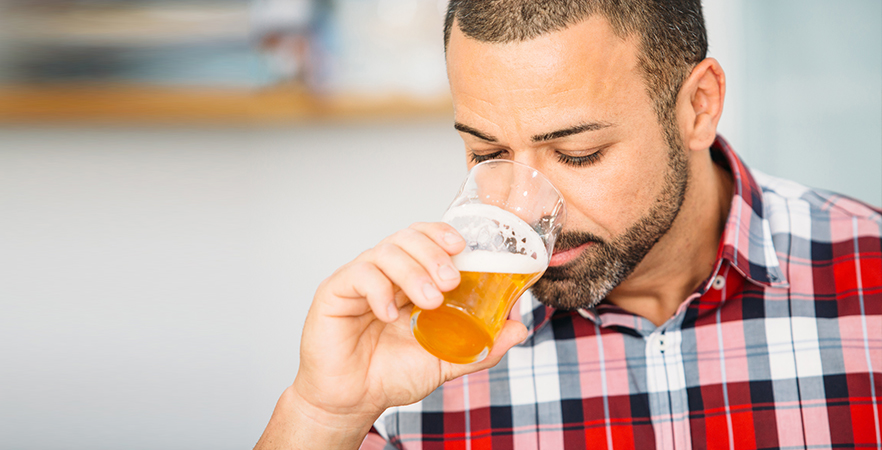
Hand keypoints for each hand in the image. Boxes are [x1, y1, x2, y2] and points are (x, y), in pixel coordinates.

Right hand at [256, 222, 527, 448]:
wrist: (353, 401)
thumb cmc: (391, 375)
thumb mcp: (445, 361)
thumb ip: (481, 346)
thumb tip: (519, 329)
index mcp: (410, 280)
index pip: (426, 239)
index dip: (443, 234)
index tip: (463, 246)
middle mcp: (386, 273)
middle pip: (408, 237)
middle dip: (434, 253)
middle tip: (451, 280)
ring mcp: (360, 280)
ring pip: (386, 251)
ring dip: (413, 271)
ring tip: (429, 301)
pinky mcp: (335, 292)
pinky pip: (358, 275)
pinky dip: (379, 289)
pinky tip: (390, 314)